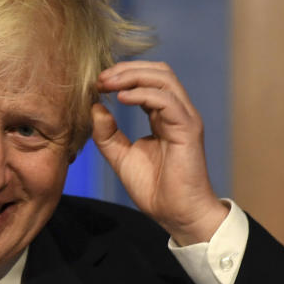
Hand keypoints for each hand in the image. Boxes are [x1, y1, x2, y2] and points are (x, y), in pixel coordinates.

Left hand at [91, 61, 227, 244]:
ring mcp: (185, 118)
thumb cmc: (154, 188)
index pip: (147, 81)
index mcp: (162, 116)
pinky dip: (143, 95)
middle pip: (158, 72)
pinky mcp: (188, 129)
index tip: (96, 82)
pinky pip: (167, 101)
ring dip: (133, 76)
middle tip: (100, 77)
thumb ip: (107, 134)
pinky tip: (121, 99)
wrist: (176, 214)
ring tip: (108, 83)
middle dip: (127, 69)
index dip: (122, 76)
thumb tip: (94, 107)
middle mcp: (176, 112)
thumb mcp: (121, 157)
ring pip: (164, 79)